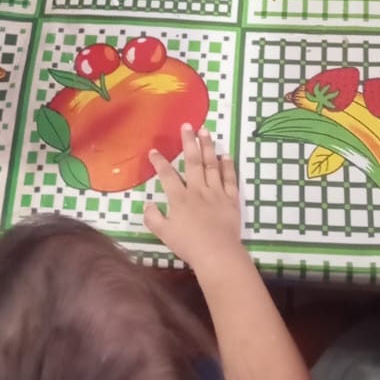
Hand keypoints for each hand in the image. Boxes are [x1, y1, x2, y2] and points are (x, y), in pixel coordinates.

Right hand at [144, 125, 242, 275]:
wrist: (217, 253)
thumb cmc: (189, 245)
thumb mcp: (164, 234)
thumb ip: (153, 218)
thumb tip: (148, 203)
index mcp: (180, 198)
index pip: (167, 175)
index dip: (159, 161)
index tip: (154, 150)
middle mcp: (197, 190)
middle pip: (192, 161)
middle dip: (188, 141)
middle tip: (187, 125)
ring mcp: (216, 192)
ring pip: (211, 165)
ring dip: (208, 146)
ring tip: (206, 131)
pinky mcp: (231, 199)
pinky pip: (229, 178)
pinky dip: (227, 166)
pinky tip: (225, 155)